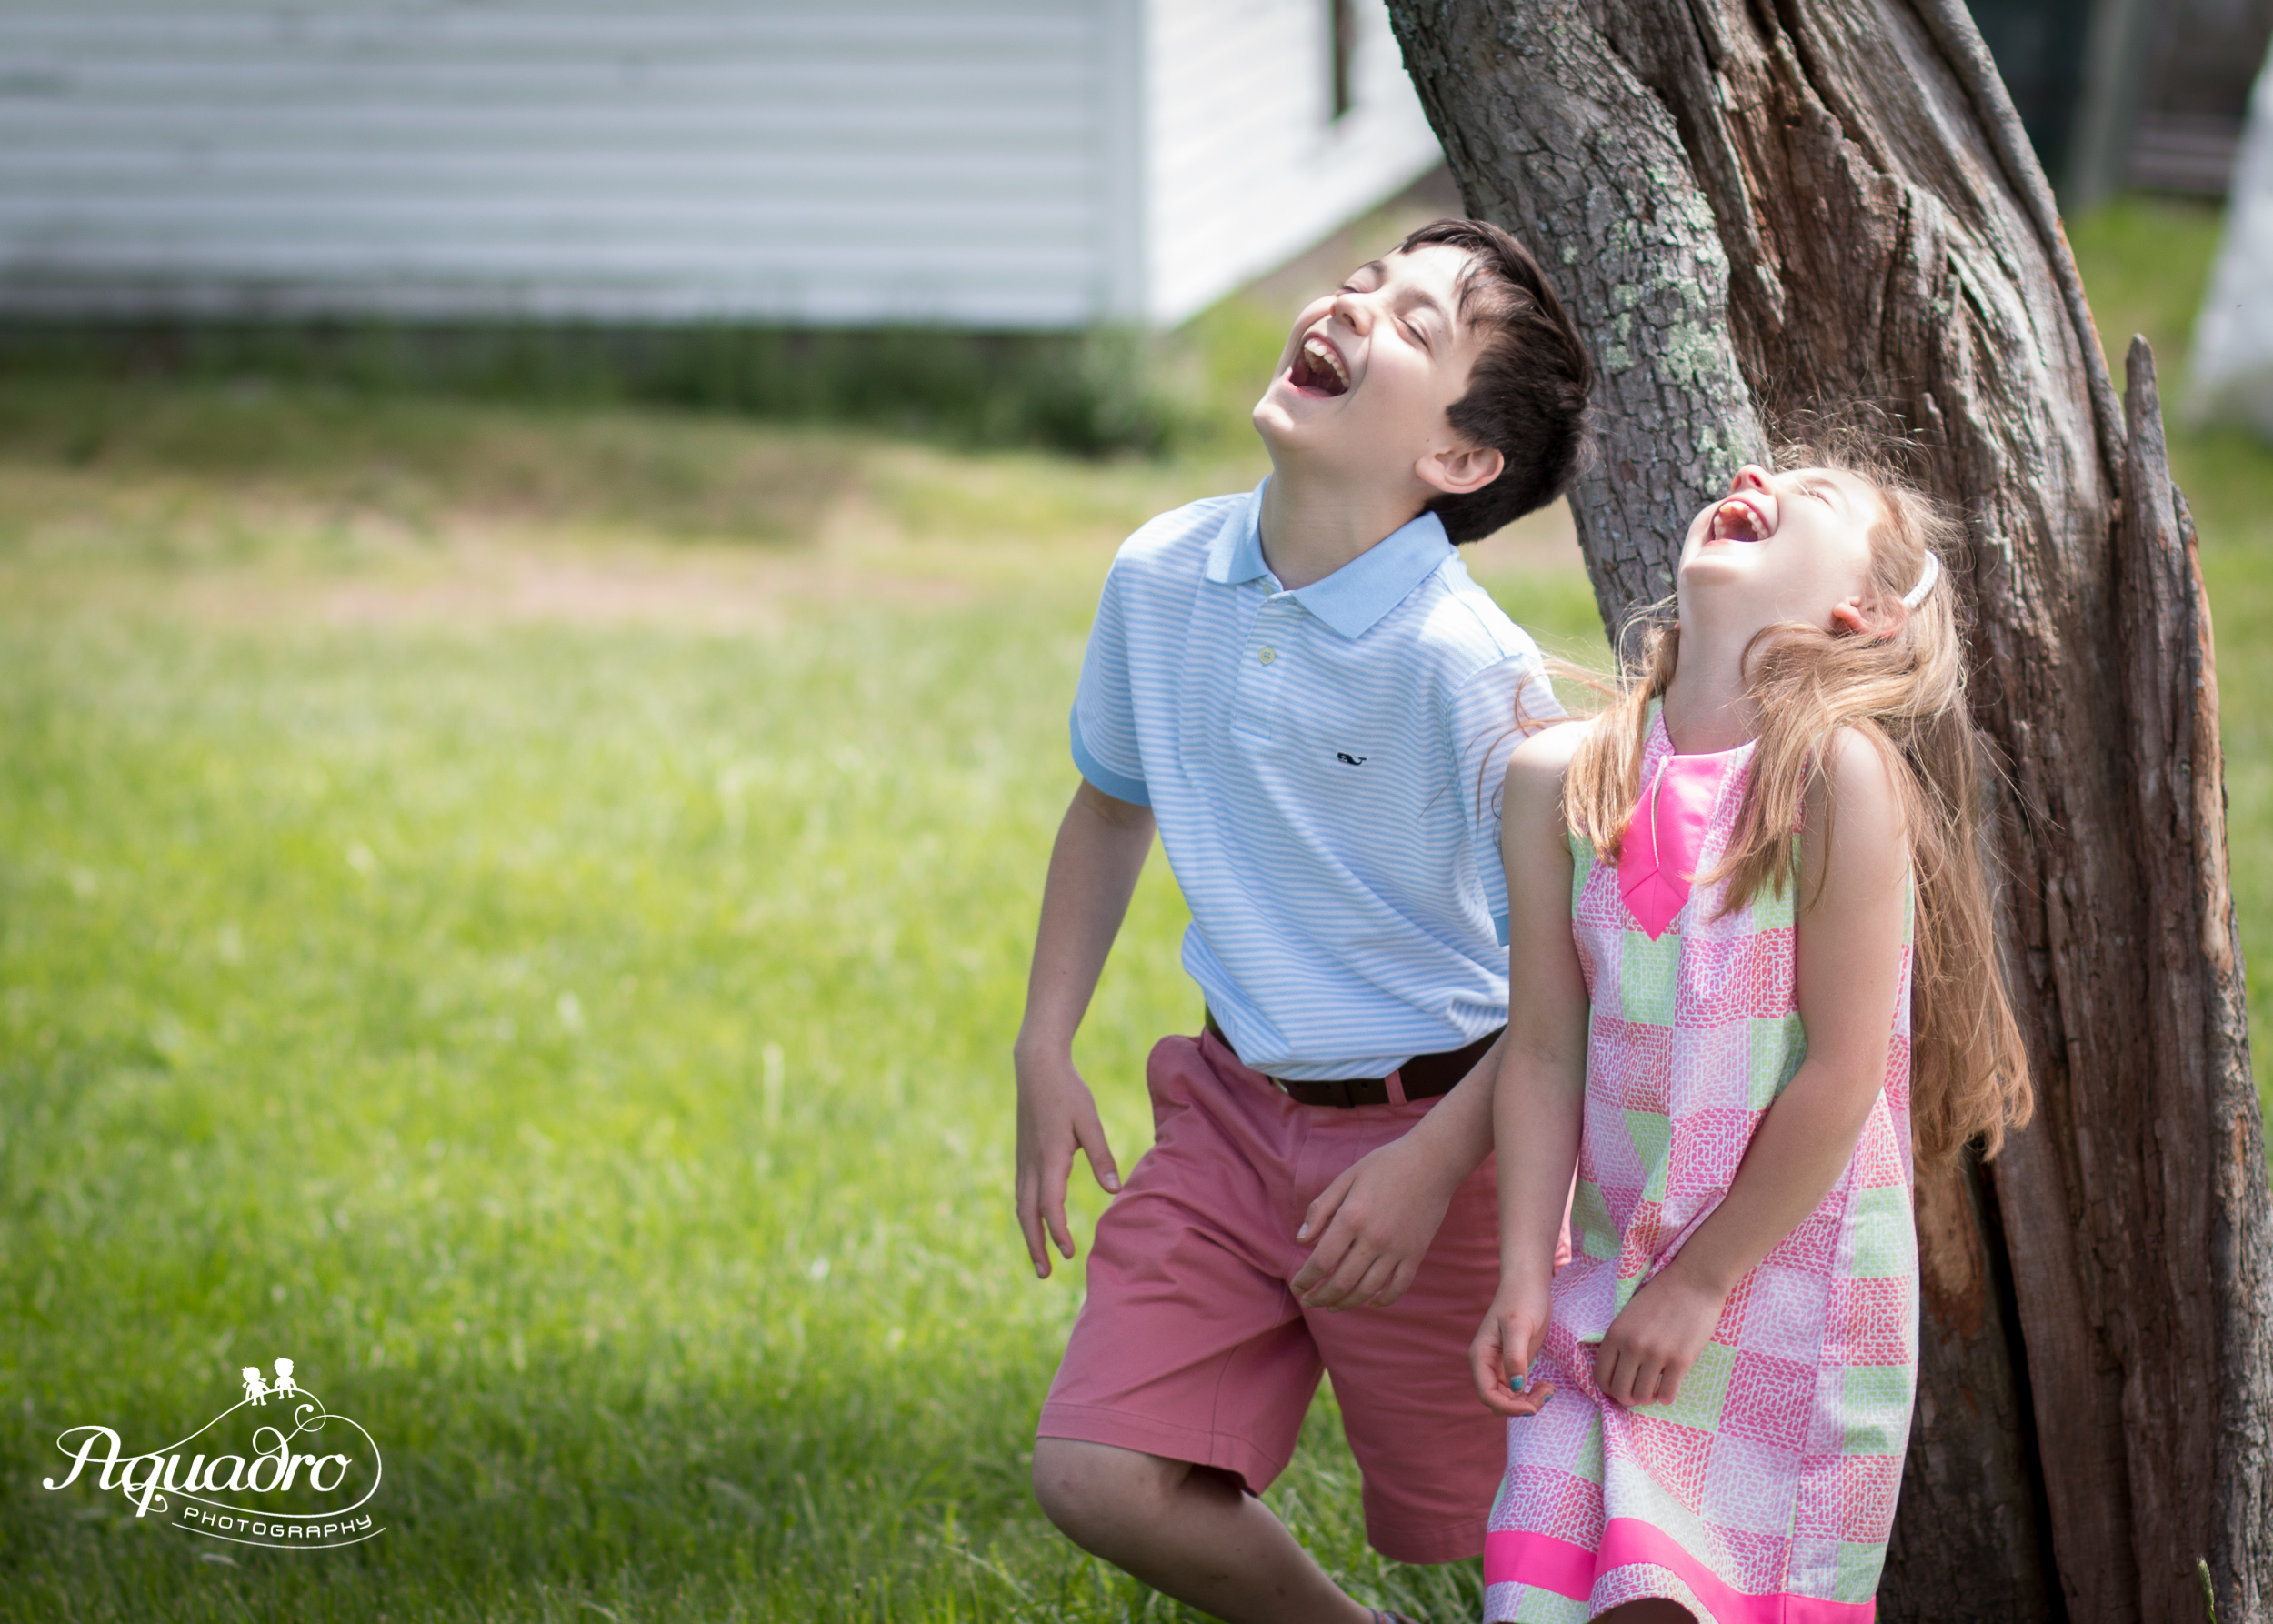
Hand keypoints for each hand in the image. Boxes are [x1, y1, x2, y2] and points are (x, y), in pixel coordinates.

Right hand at [1013, 1044, 1121, 1279]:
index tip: (1068, 1252)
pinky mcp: (1023, 1156)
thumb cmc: (1069, 1092)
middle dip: (1036, 1245)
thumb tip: (1115, 1192)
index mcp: (1050, 1157)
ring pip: (1021, 1206)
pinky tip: (1035, 1225)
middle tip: (1045, 1274)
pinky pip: (1021, 1194)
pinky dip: (1027, 1216)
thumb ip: (1102, 1157)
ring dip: (1029, 1235)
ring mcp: (1023, 1160)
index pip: (1050, 1204)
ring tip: (1040, 1260)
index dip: (1057, 1230)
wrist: (1036, 1067)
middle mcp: (1032, 1163)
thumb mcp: (1090, 1122)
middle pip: (1028, 1214)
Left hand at [1289, 1136, 1457, 1309]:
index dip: (1305, 1279)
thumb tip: (1301, 1239)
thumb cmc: (1385, 1165)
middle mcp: (1373, 1239)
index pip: (1321, 1261)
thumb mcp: (1347, 1178)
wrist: (1432, 1161)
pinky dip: (1383, 1300)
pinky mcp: (1416, 1254)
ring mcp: (1397, 1249)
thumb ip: (1321, 1209)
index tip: (1297, 1286)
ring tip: (1332, 1306)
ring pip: (1367, 1290)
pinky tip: (1370, 1303)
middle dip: (1320, 1297)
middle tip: (1309, 1301)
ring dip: (1346, 1303)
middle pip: (1341, 1282)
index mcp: (1352, 1218)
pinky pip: (1398, 1287)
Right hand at [1472, 1273, 1554, 1416]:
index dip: (1508, 1407)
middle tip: (1547, 1391)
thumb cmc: (1522, 1300)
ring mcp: (1500, 1366)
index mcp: (1481, 1357)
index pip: (1487, 1394)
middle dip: (1521, 1405)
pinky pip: (1518, 1390)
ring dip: (1528, 1402)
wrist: (1529, 1284)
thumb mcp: (1519, 1327)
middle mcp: (1487, 1365)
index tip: (1533, 1407)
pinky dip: (1531, 1393)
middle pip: (1498, 1401)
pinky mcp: (1514, 1364)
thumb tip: (1517, 1387)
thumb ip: (1515, 1358)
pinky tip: (1546, 1384)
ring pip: (1509, 1399)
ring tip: (1549, 1388)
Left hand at [1593, 1261, 1727, 1407]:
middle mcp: (1632, 1346)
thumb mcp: (1628, 1315)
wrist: (1693, 1282)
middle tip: (1638, 1392)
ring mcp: (1656, 1354)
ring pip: (1642, 1396)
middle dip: (1628, 1397)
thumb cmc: (1661, 1296)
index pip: (1601, 1376)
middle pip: (1620, 1391)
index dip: (1608, 1389)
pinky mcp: (1680, 1360)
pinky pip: (1667, 1394)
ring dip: (1647, 1398)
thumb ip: (1621, 1341)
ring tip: (1654, 1389)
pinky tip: (1669, 1388)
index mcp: (1615, 1334)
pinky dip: (1666, 1396)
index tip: (1619, 1388)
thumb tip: (1618, 1374)